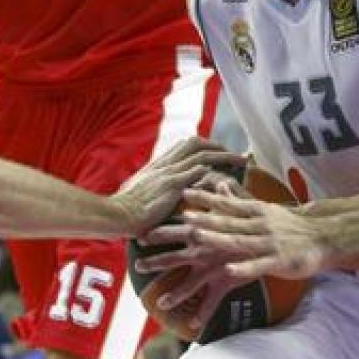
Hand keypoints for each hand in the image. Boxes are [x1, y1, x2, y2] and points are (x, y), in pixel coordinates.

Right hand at [114, 139, 247, 235]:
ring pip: (202, 154)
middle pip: (196, 143)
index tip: (218, 153)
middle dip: (218, 147)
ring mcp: (169, 173)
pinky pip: (198, 171)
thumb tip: (165, 190)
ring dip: (225, 157)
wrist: (116, 214)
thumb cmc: (125, 210)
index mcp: (158, 165)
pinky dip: (214, 171)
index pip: (184, 146)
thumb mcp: (140, 192)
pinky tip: (229, 177)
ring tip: (242, 162)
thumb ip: (154, 188)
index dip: (204, 146)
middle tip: (236, 156)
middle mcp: (165, 164)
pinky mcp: (172, 186)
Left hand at [139, 187, 332, 283]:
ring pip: (230, 243)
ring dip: (209, 242)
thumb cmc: (292, 227)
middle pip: (211, 226)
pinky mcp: (276, 260)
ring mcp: (263, 242)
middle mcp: (251, 225)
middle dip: (180, 231)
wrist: (327, 237)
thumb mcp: (263, 211)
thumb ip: (239, 199)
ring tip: (187, 244)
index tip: (160, 210)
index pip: (212, 209)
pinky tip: (226, 272)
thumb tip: (218, 183)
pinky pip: (255, 265)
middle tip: (149, 238)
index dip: (187, 209)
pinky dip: (241, 267)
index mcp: (247, 213)